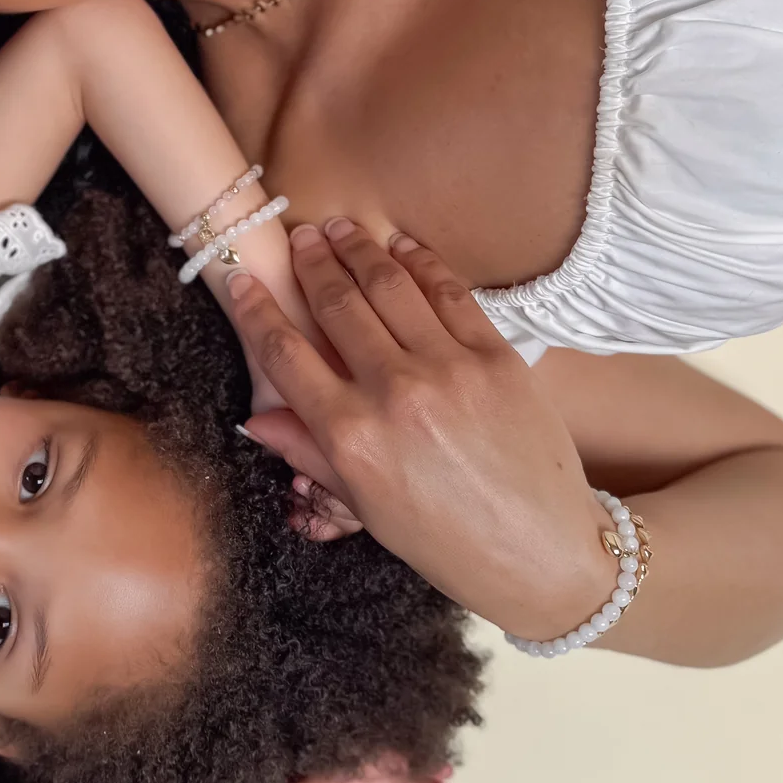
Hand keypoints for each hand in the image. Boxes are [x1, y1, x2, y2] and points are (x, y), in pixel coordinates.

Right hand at [232, 222, 616, 638]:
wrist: (541, 554)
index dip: (257, 310)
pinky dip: (419, 262)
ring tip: (339, 228)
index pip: (285, 354)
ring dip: (358, 249)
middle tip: (298, 237)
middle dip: (310, 263)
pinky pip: (449, 293)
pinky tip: (400, 248)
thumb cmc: (447, 543)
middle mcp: (394, 394)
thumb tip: (257, 418)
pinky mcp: (496, 356)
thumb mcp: (365, 508)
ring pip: (388, 285)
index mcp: (352, 438)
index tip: (241, 281)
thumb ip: (310, 452)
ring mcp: (448, 369)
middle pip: (336, 305)